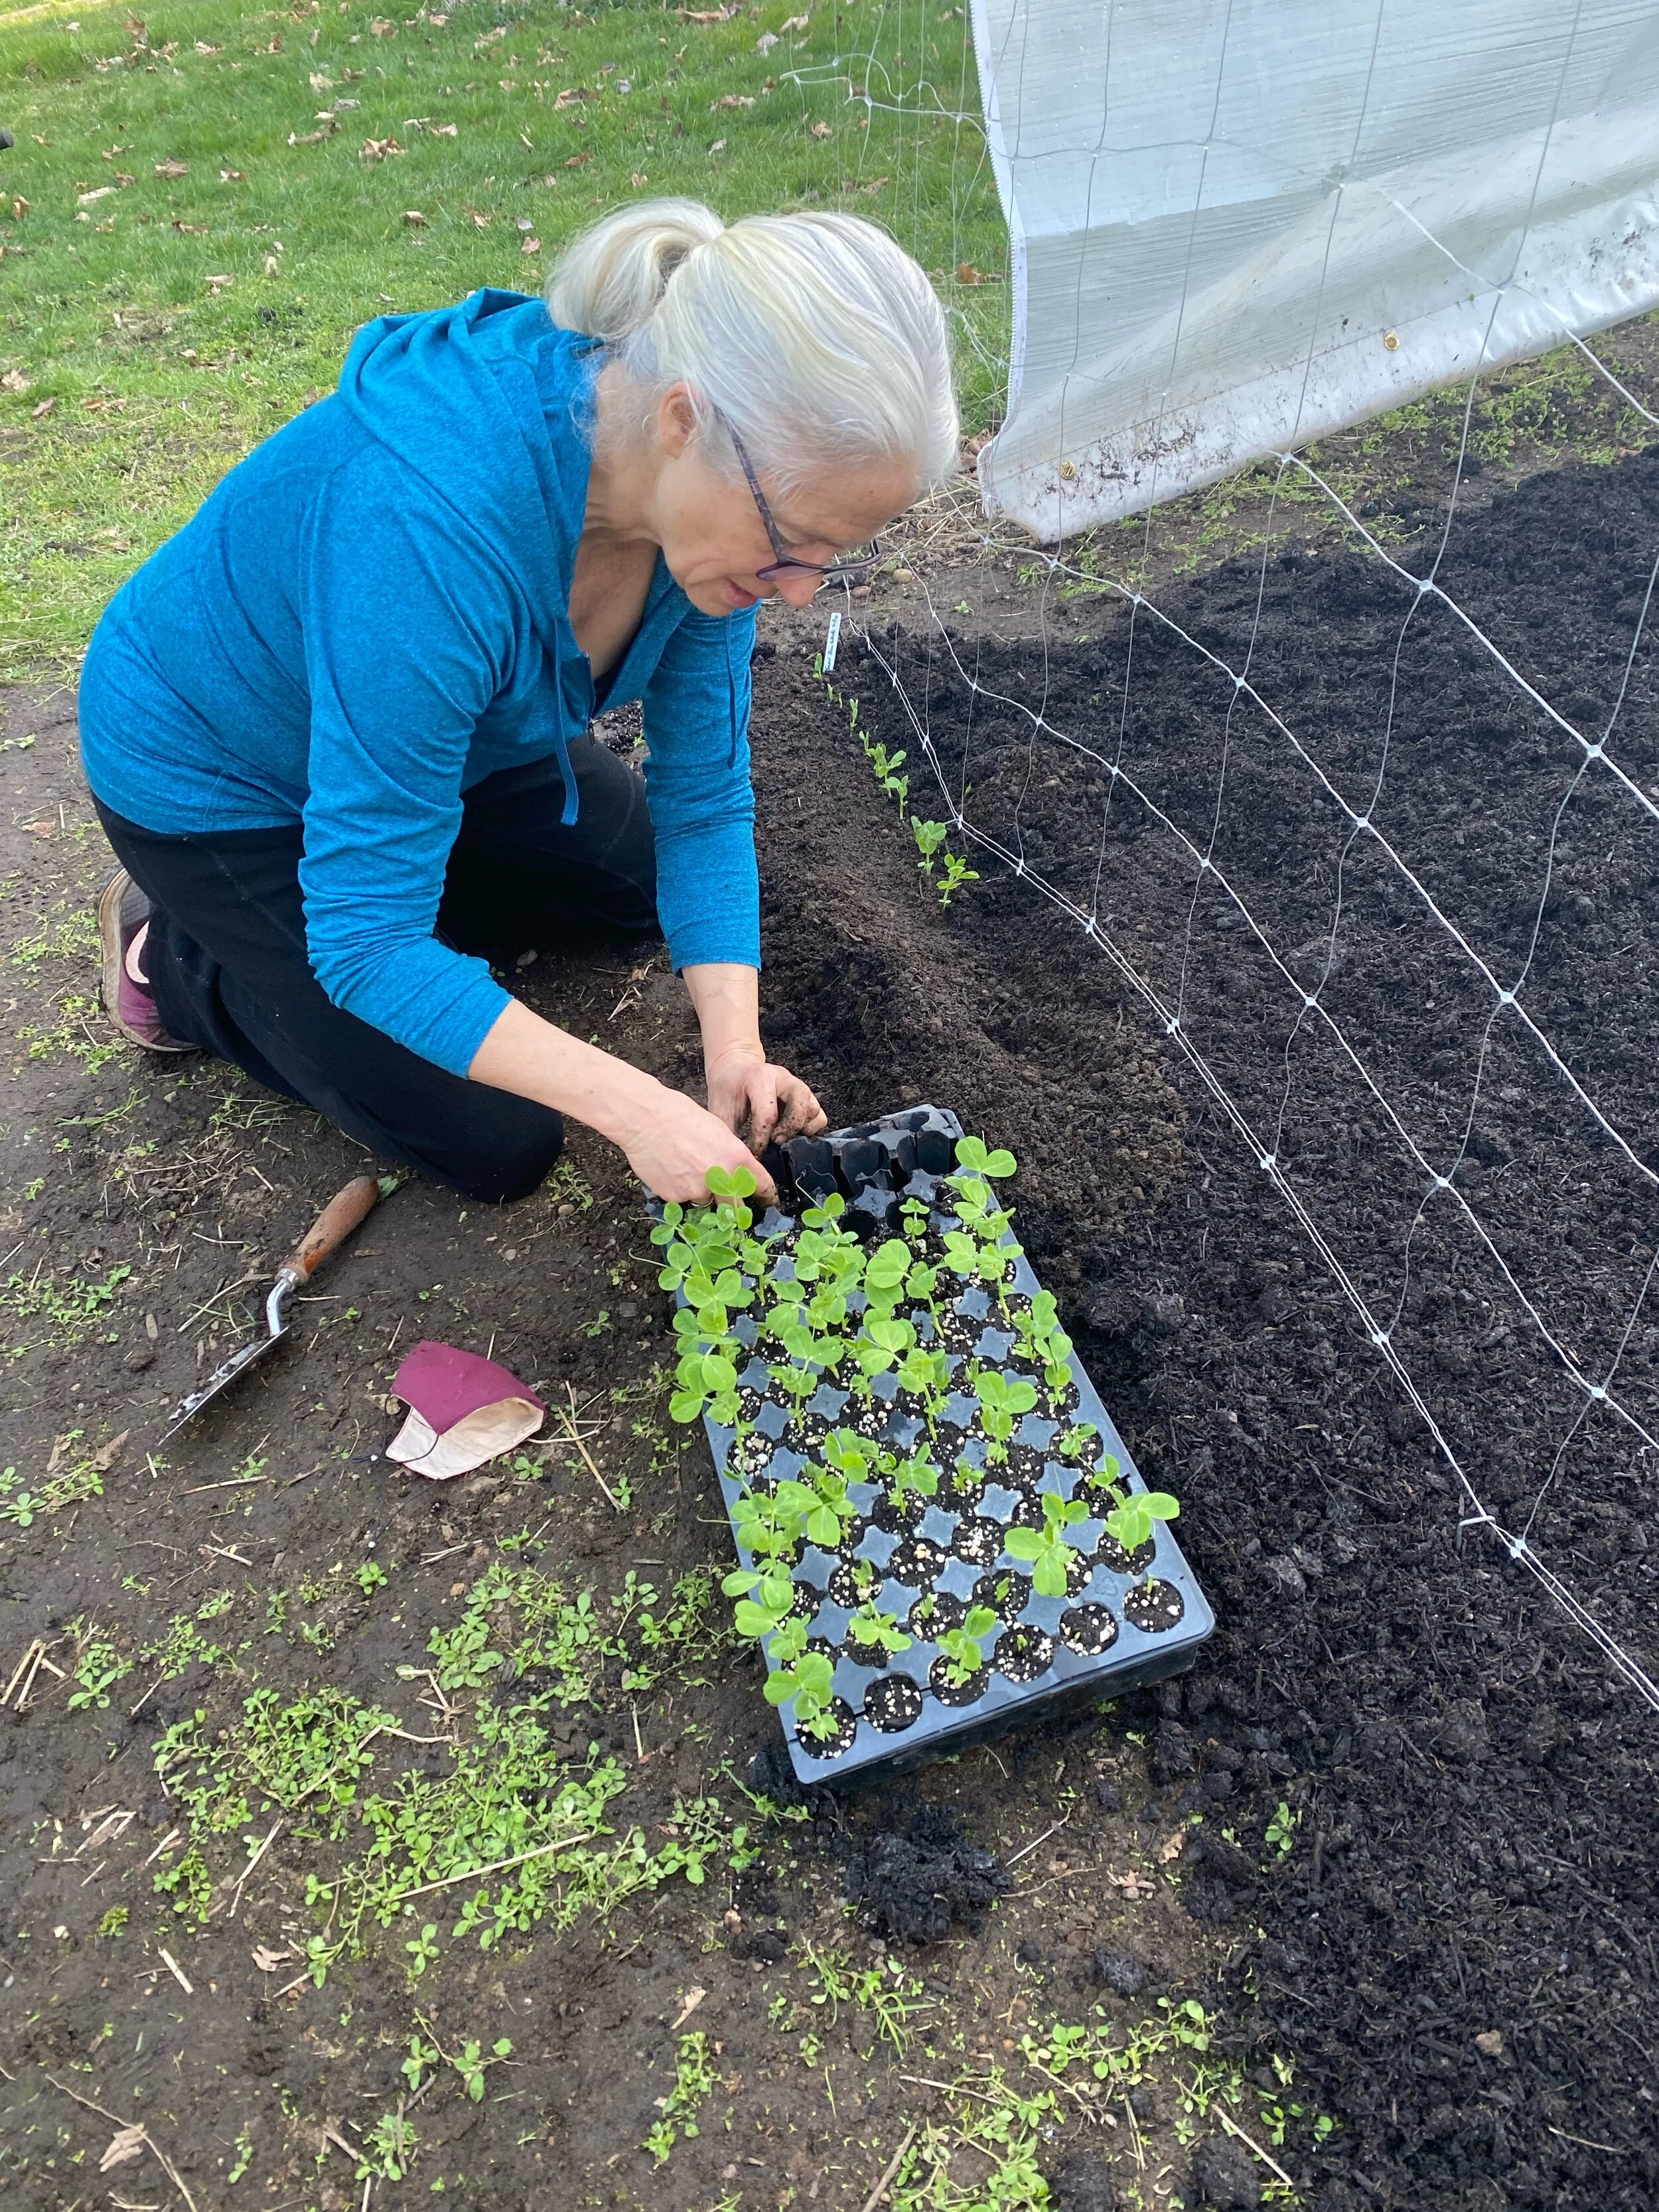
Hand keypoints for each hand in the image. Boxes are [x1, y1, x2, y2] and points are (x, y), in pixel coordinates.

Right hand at [613, 1076, 777, 1204]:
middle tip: (724, 1195)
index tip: (769, 1203)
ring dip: (702, 1193)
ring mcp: (696, 1191)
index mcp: (736, 1158)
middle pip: (735, 1206)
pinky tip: (671, 1170)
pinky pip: (683, 1200)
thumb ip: (732, 1155)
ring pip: (706, 1201)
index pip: (762, 1186)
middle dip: (733, 1204)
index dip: (767, 1196)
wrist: (645, 1118)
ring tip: (685, 1169)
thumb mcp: (718, 1130)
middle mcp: (720, 1178)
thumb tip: (736, 1172)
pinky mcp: (675, 1197)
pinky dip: (680, 1190)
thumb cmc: (680, 1116)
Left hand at [706, 1045, 827, 1151]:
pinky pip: (818, 1113)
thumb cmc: (728, 1087)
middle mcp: (782, 1078)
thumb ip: (729, 1133)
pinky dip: (810, 1126)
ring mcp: (796, 1085)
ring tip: (784, 1135)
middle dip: (789, 1128)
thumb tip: (738, 1160)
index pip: (767, 1115)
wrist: (735, 1067)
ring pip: (814, 1108)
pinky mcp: (804, 1094)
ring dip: (802, 1127)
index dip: (761, 1140)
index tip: (754, 1152)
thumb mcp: (721, 1108)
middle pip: (801, 1102)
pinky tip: (793, 1132)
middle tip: (776, 1140)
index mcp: (759, 1078)